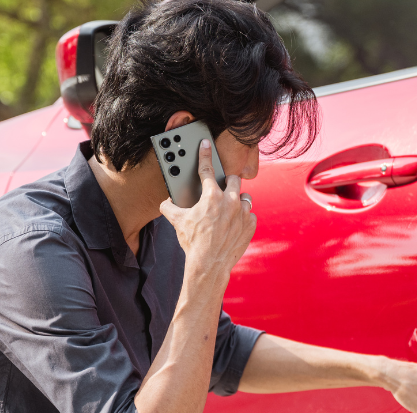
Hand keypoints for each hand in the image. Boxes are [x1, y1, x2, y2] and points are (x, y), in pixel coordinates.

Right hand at [159, 139, 256, 277]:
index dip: (205, 154)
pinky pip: (250, 216)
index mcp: (212, 196)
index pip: (207, 169)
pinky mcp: (251, 226)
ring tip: (229, 209)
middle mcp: (231, 201)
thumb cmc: (193, 242)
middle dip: (228, 181)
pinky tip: (235, 224)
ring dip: (238, 201)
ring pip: (245, 198)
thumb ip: (169, 208)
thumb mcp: (177, 222)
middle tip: (222, 187)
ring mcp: (243, 213)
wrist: (209, 264)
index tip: (206, 144)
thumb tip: (166, 203)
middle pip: (234, 180)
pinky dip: (243, 218)